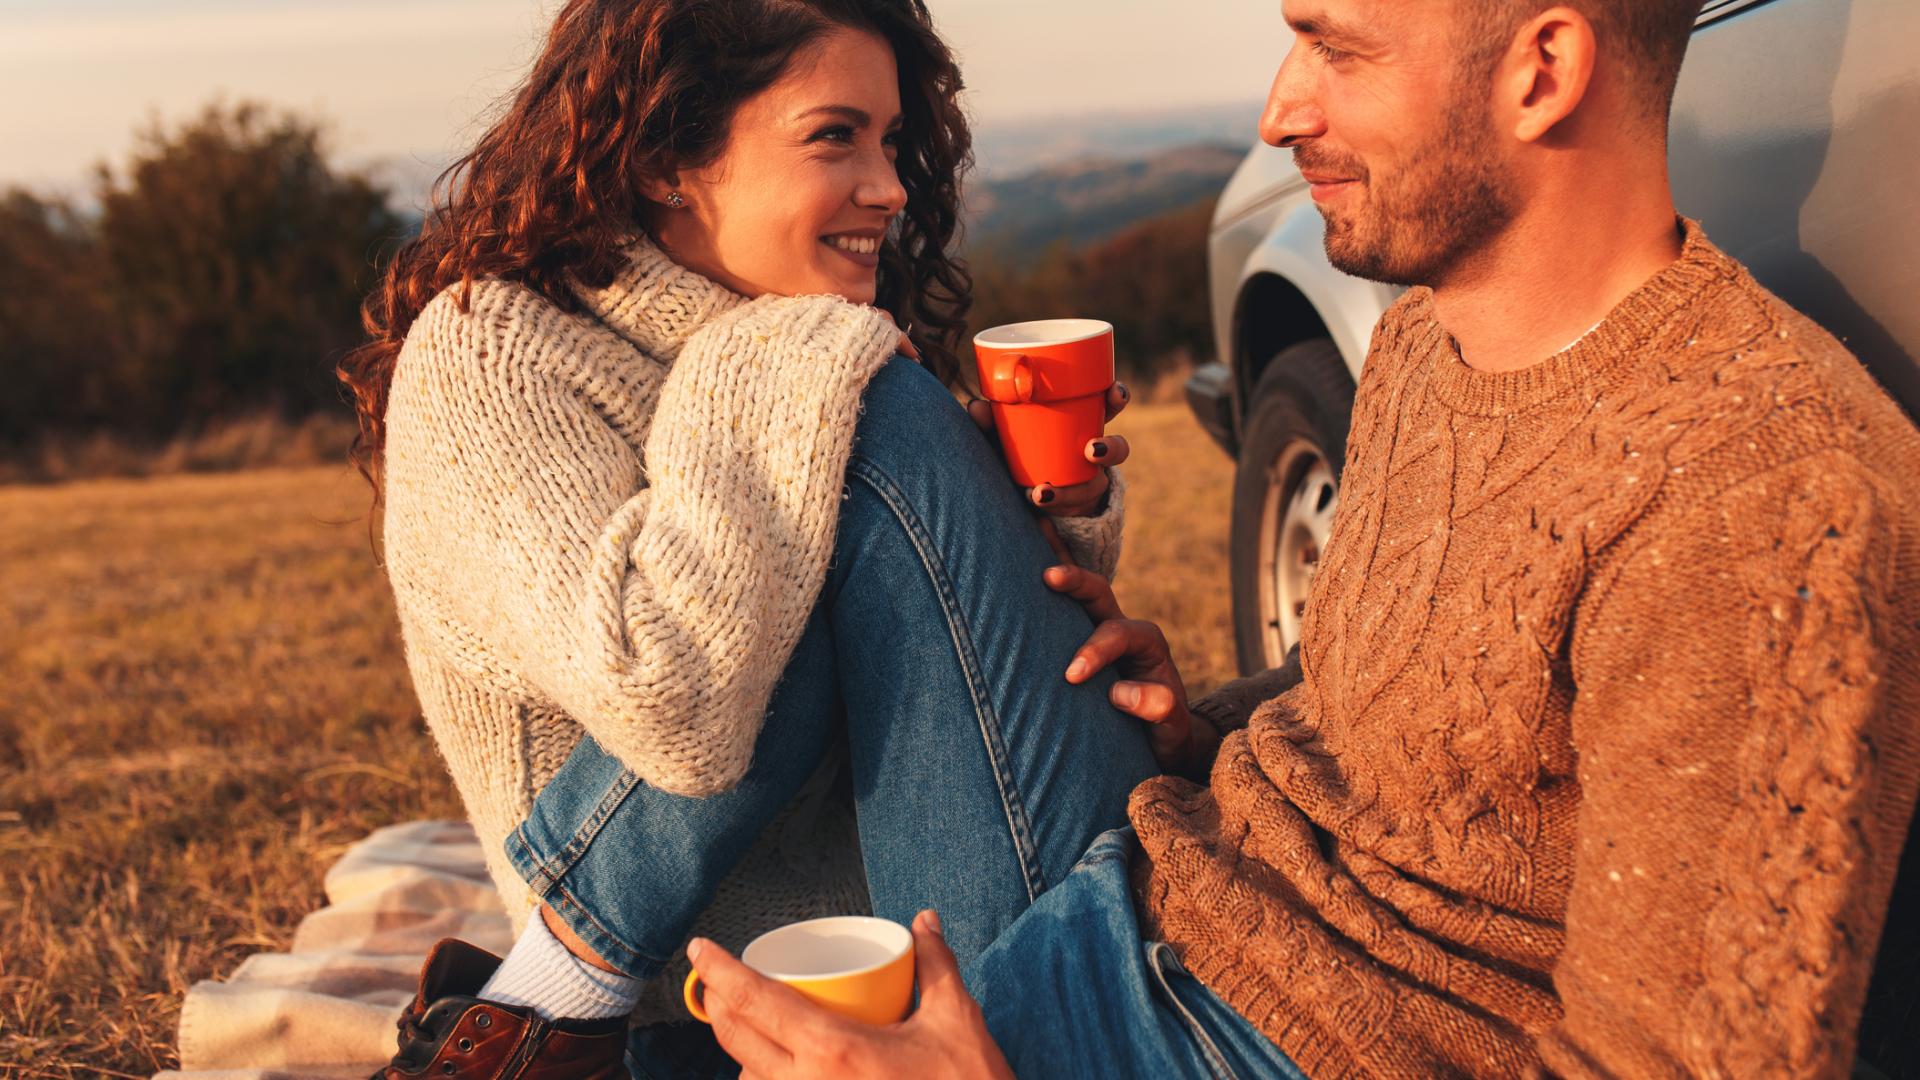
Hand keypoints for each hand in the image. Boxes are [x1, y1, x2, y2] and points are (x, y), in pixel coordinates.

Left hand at [689, 911, 1013, 1079]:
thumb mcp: (956, 1018)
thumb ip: (936, 965)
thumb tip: (925, 921)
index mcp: (835, 1049)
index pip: (756, 1002)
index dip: (720, 972)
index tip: (700, 948)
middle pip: (738, 1042)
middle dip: (718, 1007)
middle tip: (719, 983)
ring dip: (742, 1055)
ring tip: (750, 1031)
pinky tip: (777, 1073)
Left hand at [967, 381, 1131, 517]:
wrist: (1018, 502)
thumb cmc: (1015, 456)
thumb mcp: (1002, 440)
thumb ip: (990, 425)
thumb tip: (977, 406)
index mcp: (1080, 425)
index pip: (1109, 406)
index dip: (1118, 398)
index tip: (1113, 394)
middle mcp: (1091, 454)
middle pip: (1118, 448)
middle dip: (1110, 449)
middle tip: (1090, 450)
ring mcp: (1089, 485)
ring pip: (1096, 487)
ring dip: (1072, 492)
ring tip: (1041, 495)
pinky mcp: (1077, 512)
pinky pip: (1076, 515)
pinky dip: (1056, 516)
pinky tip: (1037, 517)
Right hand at [1045, 564, 1218, 775]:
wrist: (1157, 739)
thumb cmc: (1164, 730)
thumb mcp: (1172, 724)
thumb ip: (1159, 707)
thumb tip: (1120, 693)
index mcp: (1146, 643)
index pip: (1119, 633)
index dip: (1095, 650)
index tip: (1072, 675)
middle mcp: (1121, 630)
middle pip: (1099, 592)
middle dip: (1076, 582)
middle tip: (1049, 577)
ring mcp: (1095, 634)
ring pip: (1075, 597)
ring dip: (1054, 577)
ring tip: (1026, 558)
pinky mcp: (1073, 645)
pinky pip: (1057, 616)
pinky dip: (1041, 596)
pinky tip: (1017, 582)